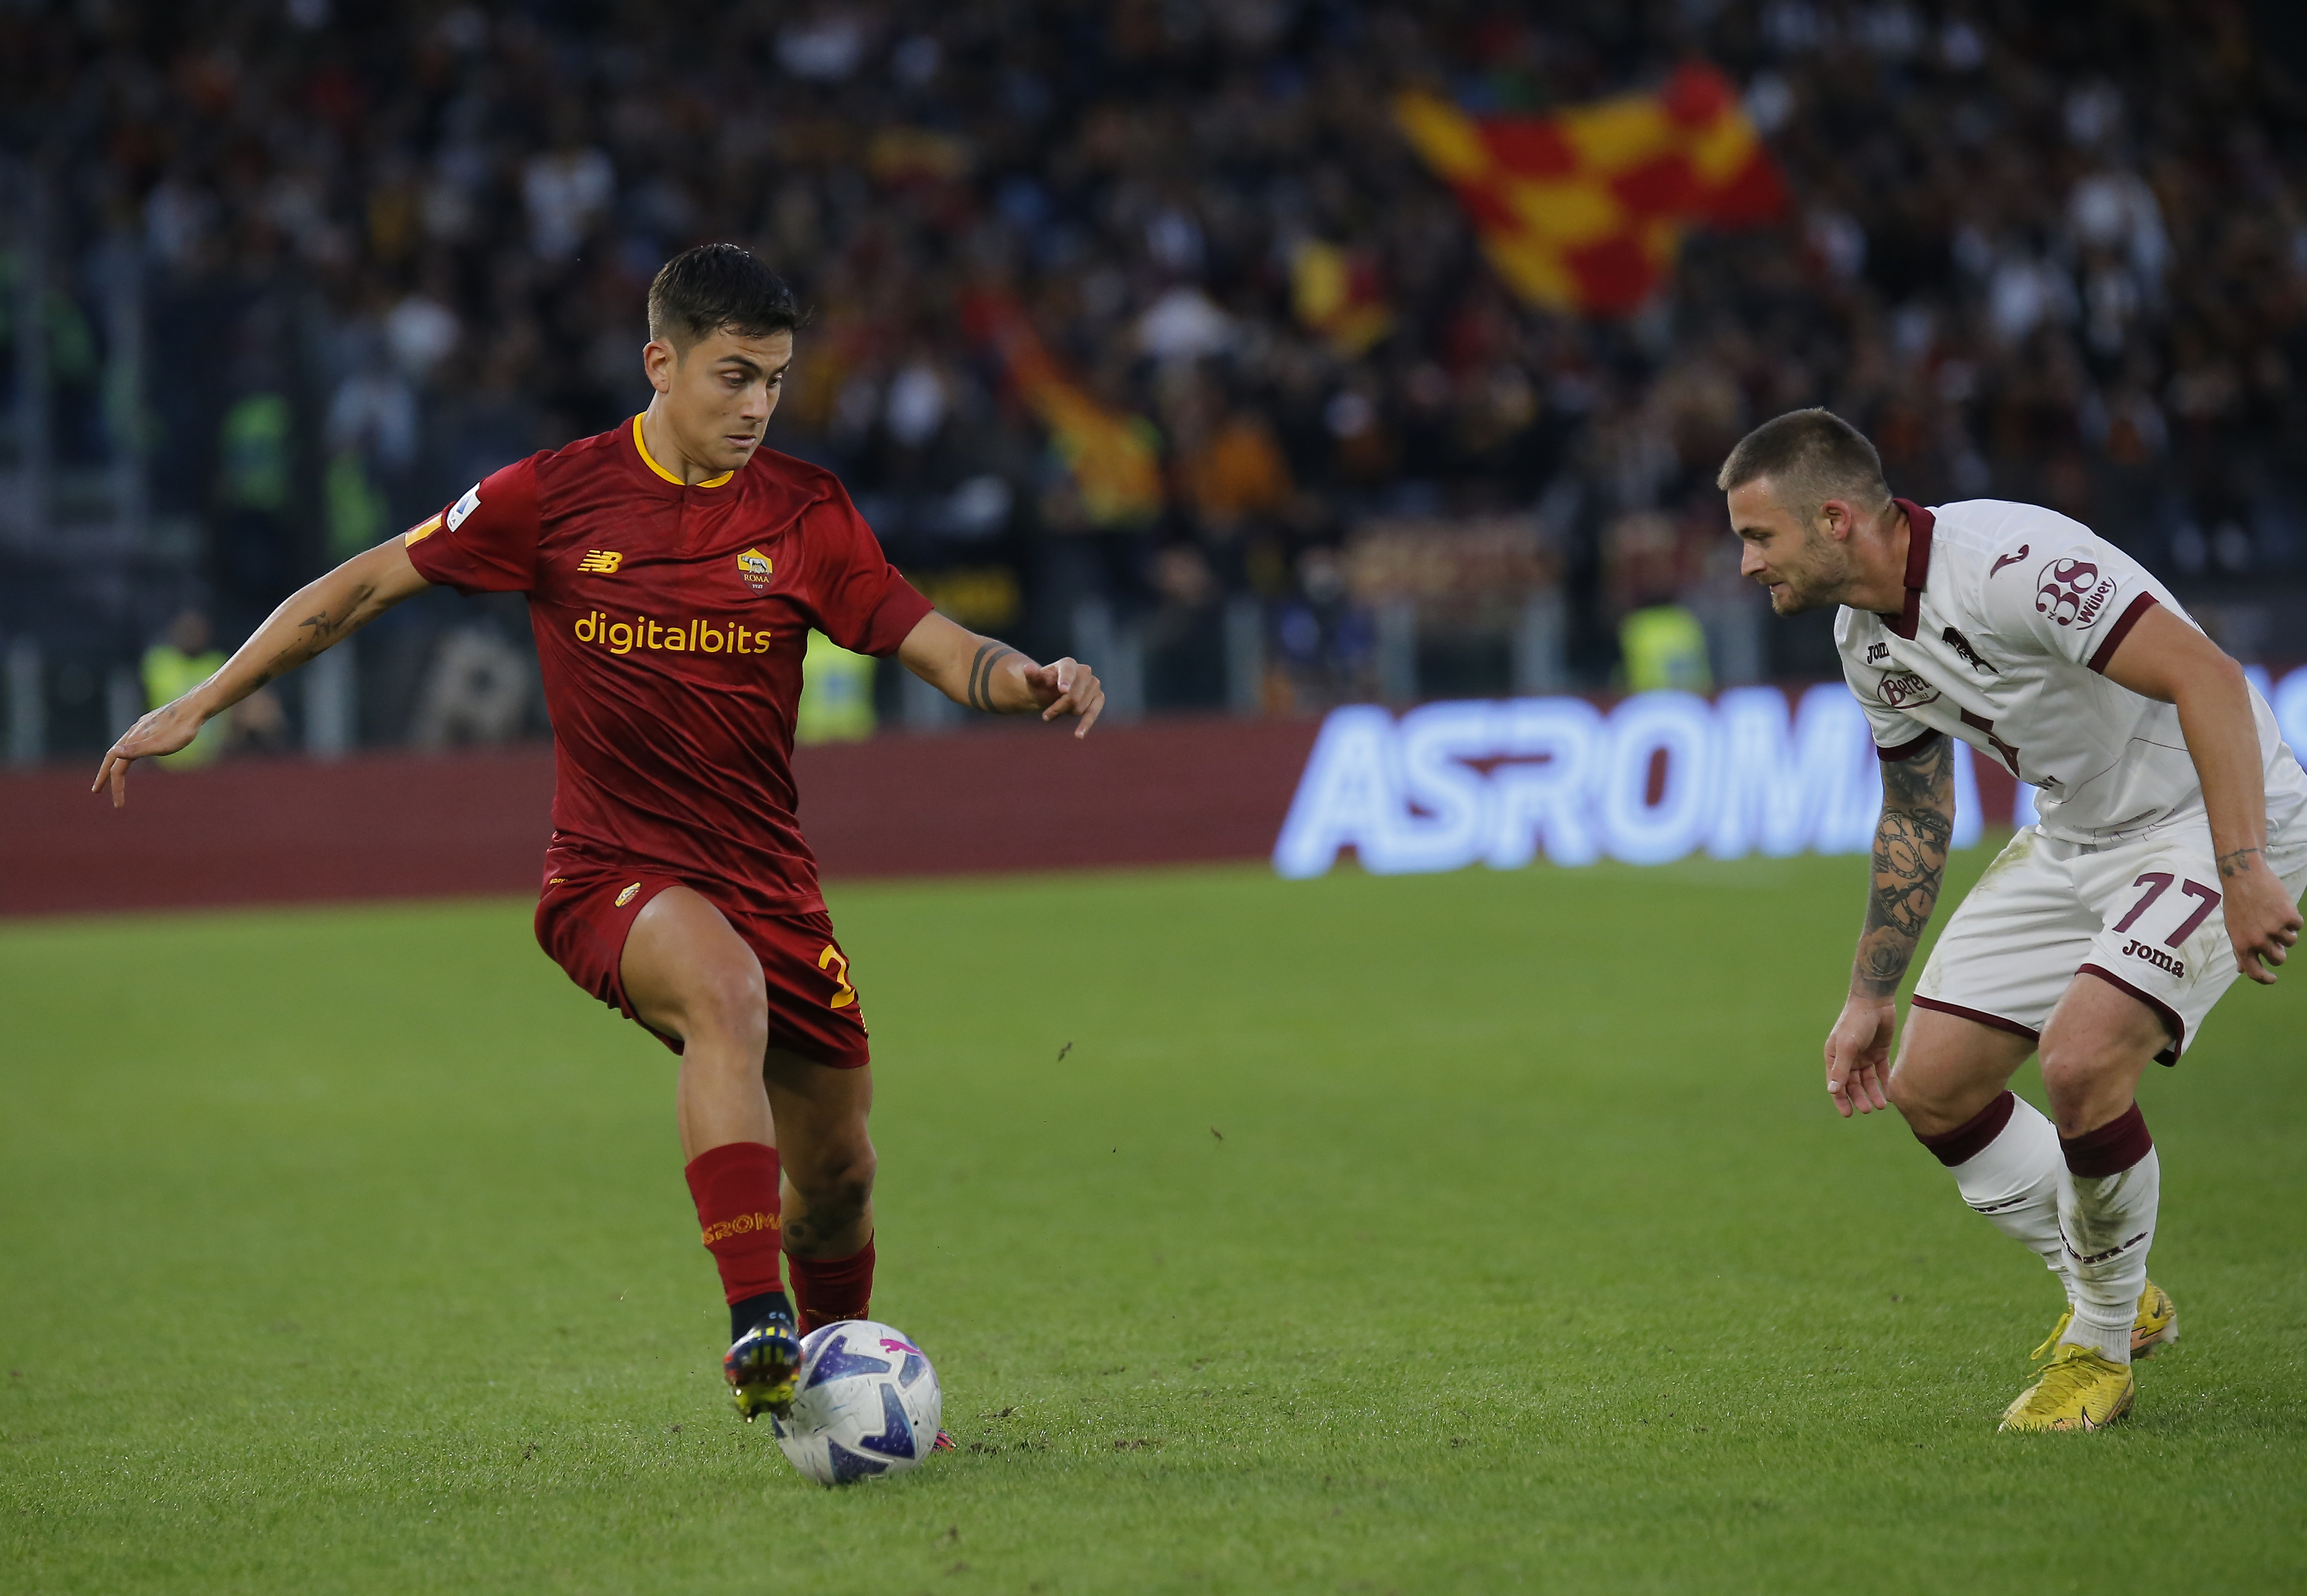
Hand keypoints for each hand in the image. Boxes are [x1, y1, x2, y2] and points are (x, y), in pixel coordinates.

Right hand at [91, 696, 206, 807]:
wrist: (196, 707)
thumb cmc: (181, 729)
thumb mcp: (161, 744)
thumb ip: (138, 750)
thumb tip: (114, 753)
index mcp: (133, 740)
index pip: (117, 769)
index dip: (115, 786)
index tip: (118, 805)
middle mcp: (133, 733)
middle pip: (113, 757)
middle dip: (105, 776)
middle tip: (97, 791)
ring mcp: (142, 727)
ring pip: (123, 748)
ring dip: (116, 763)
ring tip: (114, 775)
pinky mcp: (151, 724)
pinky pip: (134, 741)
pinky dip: (128, 752)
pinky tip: (133, 752)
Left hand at [1024, 657, 1103, 737]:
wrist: (1049, 693)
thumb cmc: (1041, 685)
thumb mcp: (1033, 681)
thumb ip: (1031, 675)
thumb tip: (1028, 668)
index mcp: (1068, 664)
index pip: (1068, 671)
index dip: (1066, 680)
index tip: (1062, 691)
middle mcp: (1084, 671)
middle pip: (1073, 696)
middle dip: (1058, 707)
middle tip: (1045, 716)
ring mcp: (1094, 684)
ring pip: (1080, 707)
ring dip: (1065, 714)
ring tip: (1053, 712)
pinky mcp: (1099, 697)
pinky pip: (1094, 712)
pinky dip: (1086, 724)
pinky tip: (1078, 735)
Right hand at [1823, 994, 1895, 1118]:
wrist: (1875, 1001)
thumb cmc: (1856, 1022)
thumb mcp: (1847, 1047)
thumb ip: (1841, 1069)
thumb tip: (1832, 1091)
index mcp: (1835, 1057)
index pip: (1836, 1083)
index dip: (1841, 1100)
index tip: (1848, 1114)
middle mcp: (1848, 1058)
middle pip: (1853, 1084)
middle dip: (1859, 1098)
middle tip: (1868, 1110)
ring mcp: (1864, 1056)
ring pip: (1868, 1081)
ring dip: (1873, 1093)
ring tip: (1881, 1105)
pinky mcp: (1879, 1052)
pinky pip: (1882, 1072)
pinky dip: (1885, 1083)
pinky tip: (1890, 1094)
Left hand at [2222, 854, 2301, 984]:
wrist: (2243, 876)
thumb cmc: (2237, 903)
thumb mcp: (2233, 928)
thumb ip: (2240, 950)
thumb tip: (2242, 970)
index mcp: (2241, 944)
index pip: (2254, 971)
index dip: (2265, 978)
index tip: (2273, 978)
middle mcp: (2258, 940)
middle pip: (2278, 958)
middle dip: (2279, 951)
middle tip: (2275, 939)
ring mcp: (2274, 929)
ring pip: (2290, 941)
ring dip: (2286, 932)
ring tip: (2273, 916)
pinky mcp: (2288, 917)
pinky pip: (2298, 925)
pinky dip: (2292, 918)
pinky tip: (2280, 906)